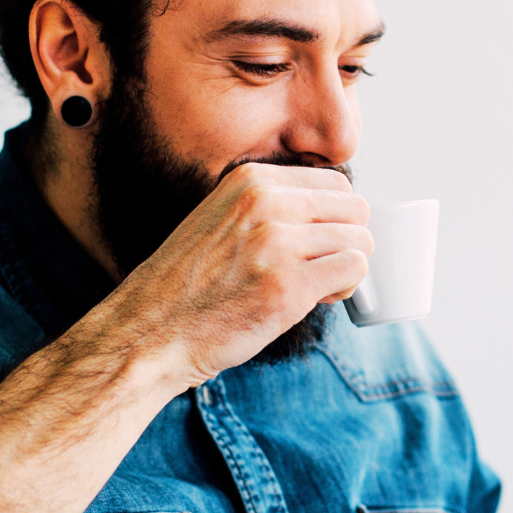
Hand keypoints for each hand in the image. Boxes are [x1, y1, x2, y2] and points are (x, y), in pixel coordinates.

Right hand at [113, 162, 371, 382]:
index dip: (336, 219)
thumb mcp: (223, 218)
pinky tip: (313, 300)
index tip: (315, 244)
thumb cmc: (190, 285)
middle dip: (349, 242)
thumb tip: (337, 214)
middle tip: (320, 269)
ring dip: (347, 270)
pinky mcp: (288, 285)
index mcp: (251, 180)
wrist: (150, 331)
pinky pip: (354, 271)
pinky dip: (343, 290)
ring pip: (361, 241)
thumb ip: (271, 206)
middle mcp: (265, 202)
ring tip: (314, 287)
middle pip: (356, 209)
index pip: (336, 184)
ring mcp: (277, 243)